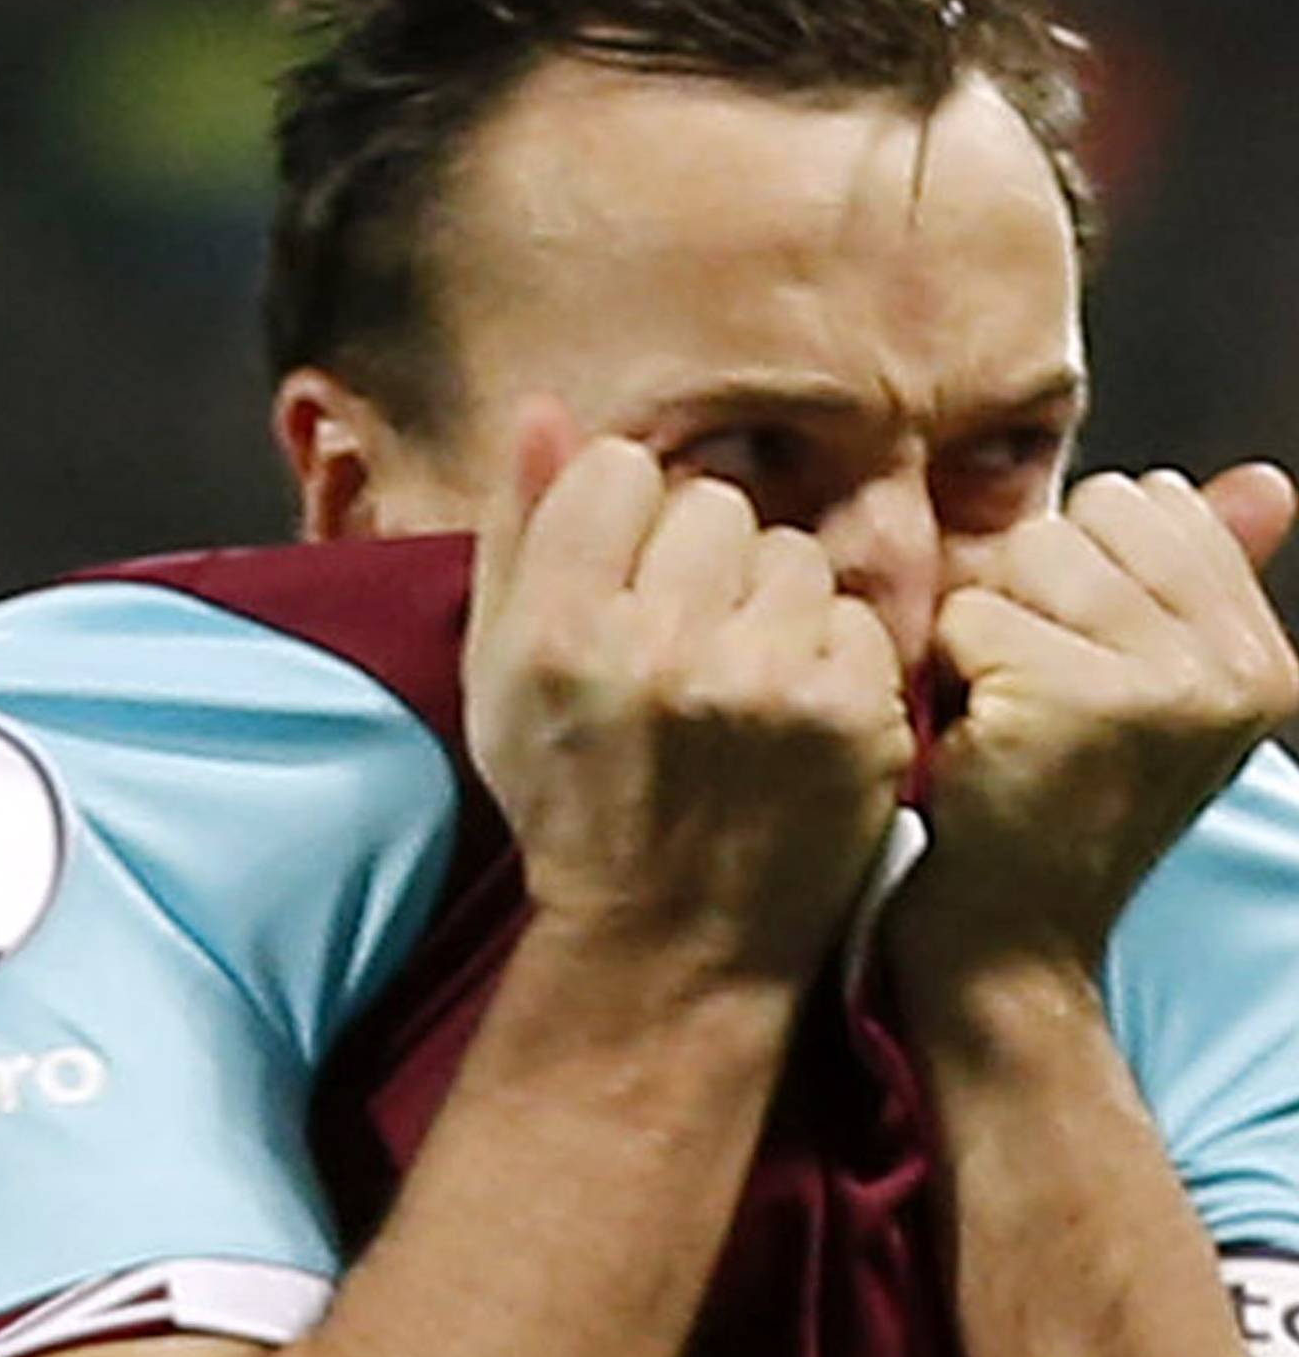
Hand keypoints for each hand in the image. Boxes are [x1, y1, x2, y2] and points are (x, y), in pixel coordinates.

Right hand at [465, 396, 913, 985]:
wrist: (669, 947)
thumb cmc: (576, 804)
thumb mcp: (503, 679)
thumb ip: (519, 538)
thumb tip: (543, 409)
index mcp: (557, 630)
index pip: (623, 469)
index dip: (628, 523)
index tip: (624, 589)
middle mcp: (655, 648)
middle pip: (714, 505)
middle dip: (703, 565)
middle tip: (686, 651)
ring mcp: (760, 682)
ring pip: (793, 554)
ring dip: (772, 609)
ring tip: (740, 691)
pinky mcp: (847, 716)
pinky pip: (853, 619)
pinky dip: (830, 663)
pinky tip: (791, 724)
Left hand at [898, 462, 1298, 977]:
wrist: (1007, 948)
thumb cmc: (1052, 815)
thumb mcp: (1150, 695)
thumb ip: (1201, 583)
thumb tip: (1269, 480)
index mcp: (1260, 660)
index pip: (1157, 502)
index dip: (1081, 572)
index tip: (1077, 670)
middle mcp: (1230, 670)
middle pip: (1089, 518)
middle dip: (1034, 593)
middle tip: (1034, 699)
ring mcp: (1158, 686)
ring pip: (1025, 557)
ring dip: (987, 632)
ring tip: (1005, 717)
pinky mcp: (1067, 700)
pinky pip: (970, 616)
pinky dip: (947, 676)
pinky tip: (973, 746)